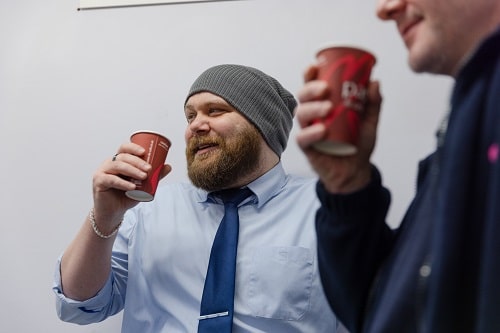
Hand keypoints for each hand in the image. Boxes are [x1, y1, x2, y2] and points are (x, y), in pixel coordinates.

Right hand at [91, 142, 171, 228]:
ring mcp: (102, 172)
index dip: (133, 147)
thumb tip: (168, 166)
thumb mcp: (143, 186)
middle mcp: (109, 163)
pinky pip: (111, 179)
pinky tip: (132, 186)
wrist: (114, 212)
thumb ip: (154, 176)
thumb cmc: (126, 196)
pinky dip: (123, 183)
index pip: (124, 148)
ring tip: (143, 177)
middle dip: (137, 162)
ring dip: (132, 170)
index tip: (144, 152)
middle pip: (123, 157)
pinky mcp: (98, 182)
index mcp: (119, 160)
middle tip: (149, 169)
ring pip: (117, 166)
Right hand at [295, 65, 381, 192]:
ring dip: (312, 108)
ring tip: (327, 108)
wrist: (356, 170)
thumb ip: (373, 103)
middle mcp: (312, 115)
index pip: (311, 86)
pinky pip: (302, 138)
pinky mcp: (308, 148)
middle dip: (310, 89)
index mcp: (322, 104)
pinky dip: (311, 133)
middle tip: (325, 88)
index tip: (315, 65)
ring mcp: (308, 131)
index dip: (309, 74)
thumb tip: (375, 82)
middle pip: (302, 97)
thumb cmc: (358, 143)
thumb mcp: (369, 121)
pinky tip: (322, 130)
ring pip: (300, 114)